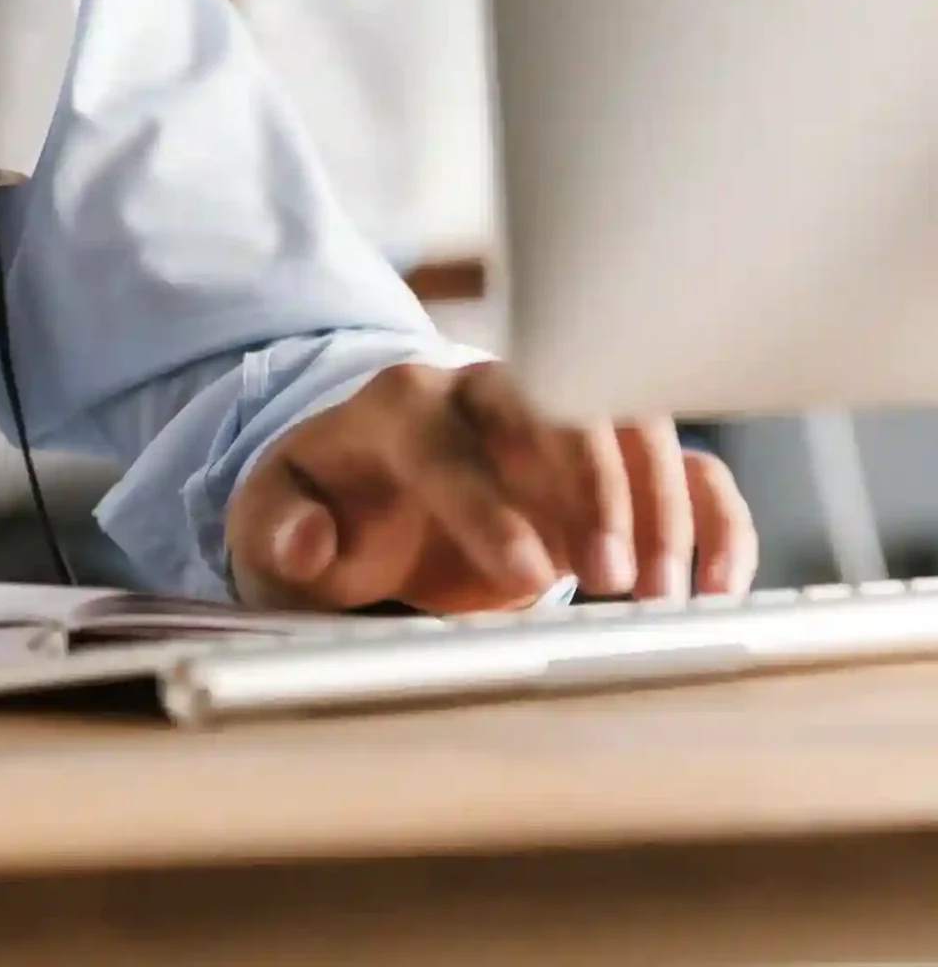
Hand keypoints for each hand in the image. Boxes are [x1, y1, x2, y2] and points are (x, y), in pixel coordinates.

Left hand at [227, 361, 758, 612]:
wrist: (370, 495)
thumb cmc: (326, 508)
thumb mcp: (273, 521)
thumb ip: (277, 528)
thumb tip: (309, 538)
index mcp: (397, 405)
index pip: (444, 438)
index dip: (484, 503)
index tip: (527, 575)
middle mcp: (482, 393)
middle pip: (554, 405)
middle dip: (592, 488)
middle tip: (617, 584)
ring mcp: (554, 420)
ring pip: (629, 422)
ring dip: (660, 503)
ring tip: (666, 599)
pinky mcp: (606, 462)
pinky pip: (680, 464)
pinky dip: (710, 514)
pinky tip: (719, 585)